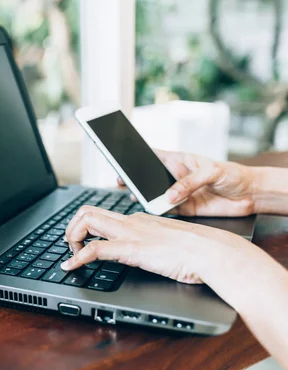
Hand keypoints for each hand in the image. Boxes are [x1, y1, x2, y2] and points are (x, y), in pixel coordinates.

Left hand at [62, 206, 267, 283]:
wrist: (213, 252)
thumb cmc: (198, 251)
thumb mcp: (168, 244)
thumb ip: (153, 245)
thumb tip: (146, 254)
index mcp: (138, 220)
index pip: (102, 213)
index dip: (85, 225)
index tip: (79, 240)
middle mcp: (130, 222)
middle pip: (88, 211)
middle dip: (71, 227)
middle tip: (70, 245)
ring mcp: (130, 233)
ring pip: (86, 222)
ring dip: (71, 237)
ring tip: (69, 255)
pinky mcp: (132, 248)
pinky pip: (95, 249)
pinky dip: (77, 257)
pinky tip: (70, 266)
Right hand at [118, 150, 255, 216]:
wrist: (250, 196)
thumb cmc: (233, 175)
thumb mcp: (213, 171)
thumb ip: (190, 182)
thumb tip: (170, 195)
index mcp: (179, 161)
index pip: (154, 156)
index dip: (138, 155)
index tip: (124, 158)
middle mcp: (174, 177)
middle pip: (149, 177)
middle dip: (135, 179)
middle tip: (123, 181)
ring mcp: (177, 193)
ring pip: (155, 195)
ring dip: (144, 197)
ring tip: (136, 196)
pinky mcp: (183, 209)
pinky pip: (166, 210)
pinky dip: (159, 211)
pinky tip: (153, 209)